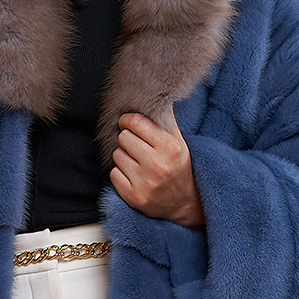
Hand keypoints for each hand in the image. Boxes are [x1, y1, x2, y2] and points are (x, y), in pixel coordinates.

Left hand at [110, 110, 204, 227]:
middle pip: (123, 137)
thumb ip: (165, 119)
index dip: (128, 120)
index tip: (128, 122)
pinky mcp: (134, 197)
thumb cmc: (179, 168)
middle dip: (127, 139)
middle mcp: (157, 165)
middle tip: (136, 145)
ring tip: (136, 161)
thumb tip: (155, 95)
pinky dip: (120, 173)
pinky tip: (133, 175)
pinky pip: (114, 174)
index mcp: (169, 148)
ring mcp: (144, 183)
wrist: (185, 203)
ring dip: (123, 156)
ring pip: (117, 155)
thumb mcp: (179, 142)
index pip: (136, 122)